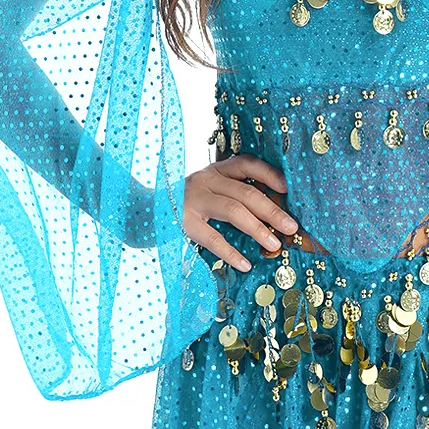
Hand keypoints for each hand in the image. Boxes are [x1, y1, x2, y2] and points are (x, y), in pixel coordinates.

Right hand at [183, 155, 296, 272]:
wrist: (136, 212)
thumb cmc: (179, 206)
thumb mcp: (205, 193)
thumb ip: (229, 196)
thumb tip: (270, 216)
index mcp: (214, 172)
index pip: (246, 164)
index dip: (269, 174)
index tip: (288, 188)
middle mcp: (204, 180)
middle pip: (246, 192)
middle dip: (272, 210)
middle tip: (291, 226)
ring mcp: (192, 200)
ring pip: (233, 210)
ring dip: (258, 228)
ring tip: (275, 244)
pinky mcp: (181, 222)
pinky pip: (212, 237)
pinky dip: (230, 252)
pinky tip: (244, 263)